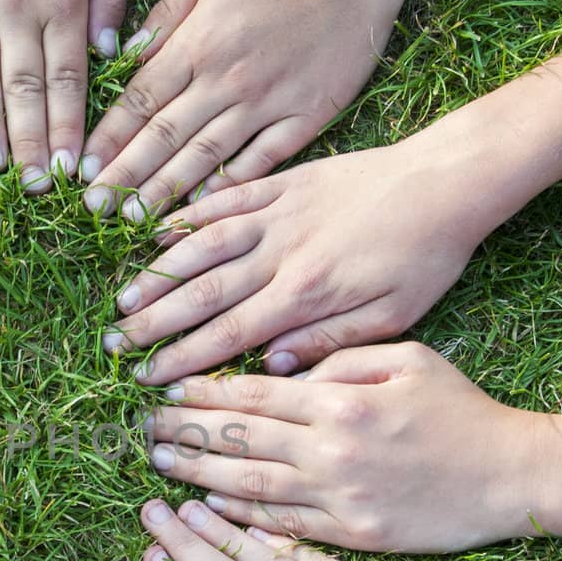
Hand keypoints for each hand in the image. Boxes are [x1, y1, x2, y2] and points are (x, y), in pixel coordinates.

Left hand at [82, 0, 404, 219]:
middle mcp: (227, 80)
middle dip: (124, 176)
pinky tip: (202, 210)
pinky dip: (230, 185)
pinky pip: (261, 160)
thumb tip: (125, 54)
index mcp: (198, 43)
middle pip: (164, 137)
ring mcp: (267, 102)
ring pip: (206, 157)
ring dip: (167, 191)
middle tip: (93, 210)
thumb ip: (166, 11)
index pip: (139, 101)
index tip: (80, 170)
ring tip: (134, 221)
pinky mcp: (305, 117)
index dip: (107, 139)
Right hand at [105, 141, 486, 383]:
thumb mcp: (393, 316)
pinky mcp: (283, 181)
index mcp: (307, 293)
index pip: (231, 333)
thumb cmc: (425, 256)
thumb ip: (329, 343)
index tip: (150, 379)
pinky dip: (187, 216)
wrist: (445, 182)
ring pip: (203, 246)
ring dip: (159, 273)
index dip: (185, 358)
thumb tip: (272, 368)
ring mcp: (278, 212)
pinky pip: (225, 199)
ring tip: (123, 298)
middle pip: (204, 293)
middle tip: (116, 344)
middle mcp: (282, 252)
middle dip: (155, 322)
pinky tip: (156, 232)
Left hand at [147, 343, 549, 551]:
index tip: (166, 388)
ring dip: (198, 473)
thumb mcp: (409, 359)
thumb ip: (342, 357)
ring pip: (250, 484)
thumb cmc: (461, 410)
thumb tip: (280, 368)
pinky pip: (283, 527)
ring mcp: (341, 498)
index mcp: (342, 401)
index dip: (204, 392)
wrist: (512, 475)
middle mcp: (333, 450)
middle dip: (187, 429)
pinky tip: (206, 508)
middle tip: (145, 425)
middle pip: (240, 438)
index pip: (253, 395)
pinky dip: (241, 517)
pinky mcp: (353, 536)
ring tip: (160, 463)